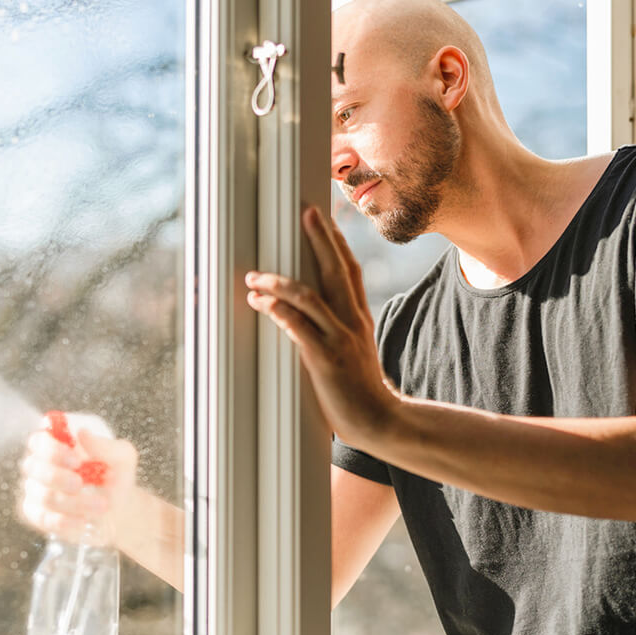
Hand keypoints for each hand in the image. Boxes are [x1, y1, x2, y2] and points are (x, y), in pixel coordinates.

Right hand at [19, 413, 137, 545]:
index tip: (75, 460)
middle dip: (57, 477)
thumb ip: (105, 445)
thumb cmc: (117, 475)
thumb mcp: (122, 457)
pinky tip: (83, 521)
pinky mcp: (39, 515)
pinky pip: (42, 518)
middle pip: (33, 467)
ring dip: (73, 502)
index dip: (52, 449)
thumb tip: (82, 433)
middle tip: (80, 484)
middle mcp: (41, 465)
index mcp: (57, 444)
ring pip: (44, 496)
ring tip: (100, 505)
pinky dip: (63, 521)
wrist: (120, 508)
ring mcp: (37, 491)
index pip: (39, 440)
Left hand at [245, 206, 400, 446]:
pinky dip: (280, 312)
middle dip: (320, 239)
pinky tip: (262, 303)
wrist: (381, 421)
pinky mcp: (326, 360)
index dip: (337, 242)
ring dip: (279, 282)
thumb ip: (338, 331)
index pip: (350, 270)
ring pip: (310, 297)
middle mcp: (352, 322)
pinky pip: (300, 329)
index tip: (323, 219)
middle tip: (306, 213)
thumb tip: (308, 318)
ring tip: (255, 277)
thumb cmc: (361, 390)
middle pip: (336, 270)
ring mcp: (340, 339)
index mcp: (359, 318)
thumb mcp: (355, 351)